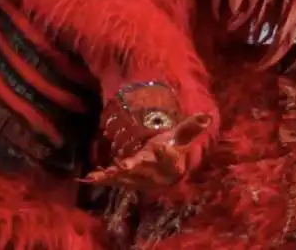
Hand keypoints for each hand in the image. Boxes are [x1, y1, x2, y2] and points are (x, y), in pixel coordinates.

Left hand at [81, 113, 210, 190]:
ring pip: (125, 178)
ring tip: (98, 175)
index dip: (165, 153)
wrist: (166, 173)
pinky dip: (101, 180)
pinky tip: (87, 179)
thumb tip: (207, 114)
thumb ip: (191, 127)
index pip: (169, 158)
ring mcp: (139, 179)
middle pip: (143, 170)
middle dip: (131, 169)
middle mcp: (153, 174)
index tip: (161, 147)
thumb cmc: (172, 148)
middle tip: (120, 166)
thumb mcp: (180, 136)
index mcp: (169, 162)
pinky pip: (113, 180)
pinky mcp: (126, 180)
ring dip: (112, 176)